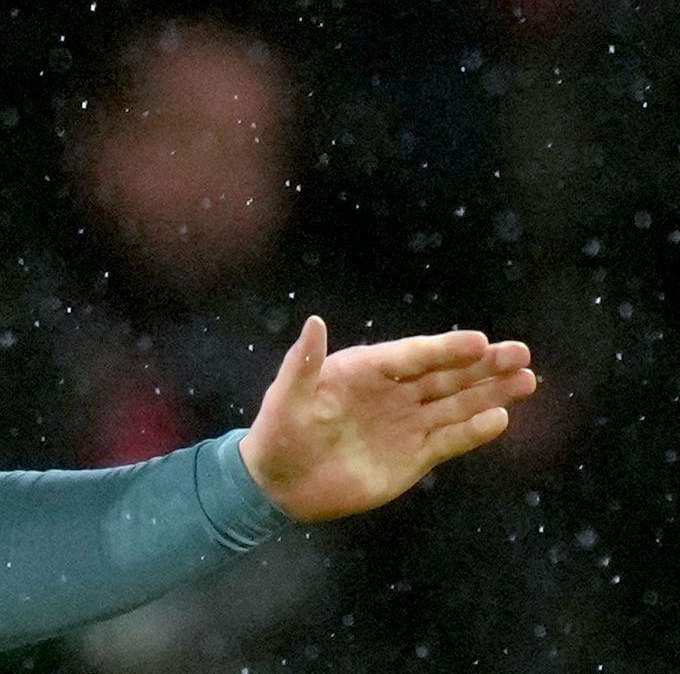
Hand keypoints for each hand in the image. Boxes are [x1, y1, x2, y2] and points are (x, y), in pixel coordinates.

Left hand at [239, 317, 536, 521]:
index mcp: (363, 370)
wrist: (279, 484)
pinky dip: (474, 431)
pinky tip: (500, 419)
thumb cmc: (277, 433)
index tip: (480, 341)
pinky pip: (449, 440)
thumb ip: (302, 363)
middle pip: (444, 375)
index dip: (445, 349)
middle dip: (483, 365)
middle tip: (521, 352)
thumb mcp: (285, 397)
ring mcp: (405, 423)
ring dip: (490, 393)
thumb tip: (314, 321)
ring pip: (455, 404)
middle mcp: (391, 393)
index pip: (412, 355)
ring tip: (526, 379)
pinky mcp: (413, 456)